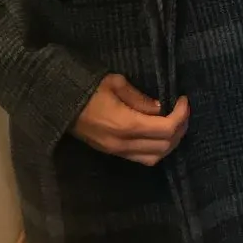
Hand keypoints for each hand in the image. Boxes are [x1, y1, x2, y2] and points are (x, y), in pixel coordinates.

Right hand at [72, 74, 189, 166]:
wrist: (58, 105)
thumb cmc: (87, 89)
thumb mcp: (115, 83)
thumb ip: (139, 98)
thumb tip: (159, 108)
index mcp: (126, 124)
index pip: (166, 129)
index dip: (181, 116)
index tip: (184, 100)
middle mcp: (124, 144)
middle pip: (164, 146)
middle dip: (180, 129)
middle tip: (183, 111)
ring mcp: (118, 152)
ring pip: (155, 157)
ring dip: (170, 142)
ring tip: (174, 123)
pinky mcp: (113, 153)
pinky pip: (142, 158)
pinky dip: (157, 148)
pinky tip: (159, 133)